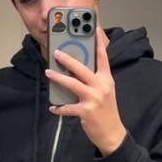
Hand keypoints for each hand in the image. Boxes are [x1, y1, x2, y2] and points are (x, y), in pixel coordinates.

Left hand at [46, 28, 126, 155]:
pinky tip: (53, 107)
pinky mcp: (86, 111)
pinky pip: (68, 107)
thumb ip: (95, 79)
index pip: (103, 57)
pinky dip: (59, 108)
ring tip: (48, 73)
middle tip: (56, 53)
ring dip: (58, 78)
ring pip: (73, 84)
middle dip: (68, 60)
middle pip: (82, 69)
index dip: (98, 42)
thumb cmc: (107, 111)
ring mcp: (93, 98)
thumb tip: (77, 69)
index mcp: (107, 79)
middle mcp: (101, 86)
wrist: (113, 133)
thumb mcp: (105, 91)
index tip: (93, 28)